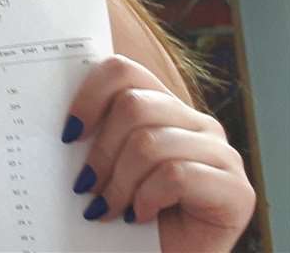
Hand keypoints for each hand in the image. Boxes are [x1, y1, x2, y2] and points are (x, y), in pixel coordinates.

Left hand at [66, 55, 254, 251]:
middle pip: (133, 105)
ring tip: (107, 208)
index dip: (89, 96)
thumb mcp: (103, 167)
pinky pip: (176, 175)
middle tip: (86, 186)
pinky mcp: (236, 190)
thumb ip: (91, 135)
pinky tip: (140, 216)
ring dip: (118, 182)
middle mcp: (197, 124)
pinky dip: (147, 198)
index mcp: (164, 108)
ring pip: (151, 142)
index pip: (124, 71)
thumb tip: (53, 115)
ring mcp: (221, 155)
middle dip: (100, 151)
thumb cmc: (125, 217)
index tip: (68, 134)